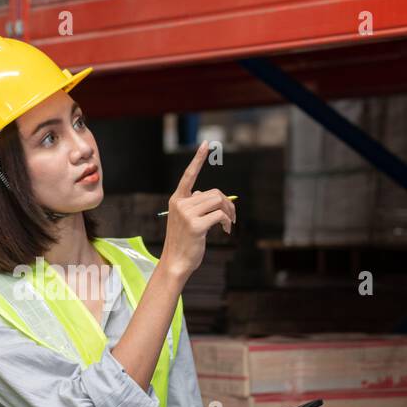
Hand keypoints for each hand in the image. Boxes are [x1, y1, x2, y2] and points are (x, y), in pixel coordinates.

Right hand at [160, 140, 235, 279]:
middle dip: (226, 204)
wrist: (175, 262)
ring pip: (218, 202)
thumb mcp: (186, 219)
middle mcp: (180, 204)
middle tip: (231, 217)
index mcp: (177, 200)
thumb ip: (194, 204)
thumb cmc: (184, 241)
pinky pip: (220, 216)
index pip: (188, 176)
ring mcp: (187, 214)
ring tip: (228, 224)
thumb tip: (208, 195)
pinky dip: (227, 222)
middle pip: (213, 193)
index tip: (206, 144)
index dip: (198, 159)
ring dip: (228, 213)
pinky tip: (226, 230)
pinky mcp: (196, 226)